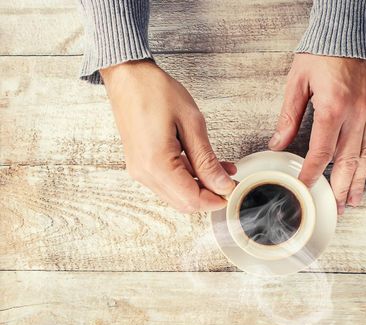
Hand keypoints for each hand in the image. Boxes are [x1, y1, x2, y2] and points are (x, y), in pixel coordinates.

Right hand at [101, 60, 235, 212]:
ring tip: (222, 168)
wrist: (127, 76)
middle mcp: (144, 173)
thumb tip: (221, 184)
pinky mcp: (141, 164)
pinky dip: (188, 177)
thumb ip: (206, 159)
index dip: (216, 199)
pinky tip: (203, 164)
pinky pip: (168, 181)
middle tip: (230, 180)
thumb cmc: (155, 91)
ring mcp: (140, 170)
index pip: (191, 199)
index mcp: (156, 164)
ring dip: (200, 186)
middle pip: (183, 202)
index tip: (233, 189)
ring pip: (176, 193)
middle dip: (209, 195)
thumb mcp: (191, 123)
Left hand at [269, 54, 365, 214]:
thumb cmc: (322, 51)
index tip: (304, 188)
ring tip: (353, 200)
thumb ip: (289, 116)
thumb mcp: (297, 81)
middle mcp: (356, 113)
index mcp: (332, 107)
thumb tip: (278, 143)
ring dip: (358, 180)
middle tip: (336, 208)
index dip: (311, 174)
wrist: (350, 28)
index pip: (321, 152)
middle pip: (347, 160)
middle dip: (339, 187)